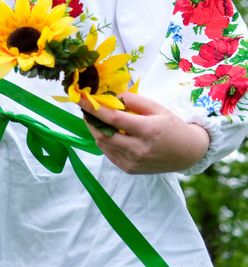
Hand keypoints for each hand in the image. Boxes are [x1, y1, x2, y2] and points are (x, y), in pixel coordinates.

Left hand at [80, 92, 209, 173]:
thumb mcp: (156, 107)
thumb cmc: (172, 126)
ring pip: (102, 144)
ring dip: (96, 129)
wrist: (188, 153)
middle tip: (86, 107)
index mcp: (148, 130)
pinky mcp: (130, 170)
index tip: (78, 97)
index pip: (113, 118)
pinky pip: (108, 153)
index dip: (93, 107)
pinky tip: (111, 132)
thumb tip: (109, 97)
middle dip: (89, 119)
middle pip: (102, 134)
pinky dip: (105, 141)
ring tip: (99, 118)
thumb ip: (132, 100)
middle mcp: (139, 149)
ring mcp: (133, 162)